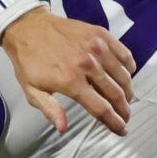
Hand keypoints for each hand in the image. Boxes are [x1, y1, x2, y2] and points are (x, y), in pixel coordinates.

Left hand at [0, 10, 135, 135]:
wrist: (27, 27)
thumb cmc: (29, 61)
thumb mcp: (32, 90)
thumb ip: (50, 110)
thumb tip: (63, 128)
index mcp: (70, 81)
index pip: (101, 108)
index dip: (115, 122)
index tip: (122, 130)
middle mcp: (87, 64)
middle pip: (116, 94)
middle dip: (124, 109)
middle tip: (125, 116)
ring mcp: (96, 47)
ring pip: (123, 75)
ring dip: (128, 91)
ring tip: (125, 98)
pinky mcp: (100, 34)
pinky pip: (124, 54)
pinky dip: (129, 67)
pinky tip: (125, 74)